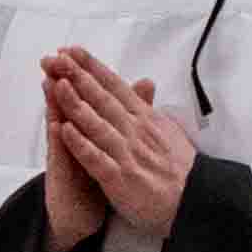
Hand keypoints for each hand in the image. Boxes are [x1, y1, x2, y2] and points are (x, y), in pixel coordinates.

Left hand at [42, 48, 195, 246]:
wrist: (195, 200)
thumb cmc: (179, 167)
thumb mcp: (168, 129)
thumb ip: (149, 107)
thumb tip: (144, 82)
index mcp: (145, 118)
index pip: (115, 87)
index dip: (92, 67)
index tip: (72, 50)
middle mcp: (135, 131)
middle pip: (103, 99)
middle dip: (78, 76)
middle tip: (56, 57)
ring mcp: (127, 154)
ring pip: (97, 124)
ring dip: (76, 103)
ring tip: (57, 84)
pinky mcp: (120, 179)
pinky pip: (96, 159)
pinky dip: (80, 144)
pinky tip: (63, 130)